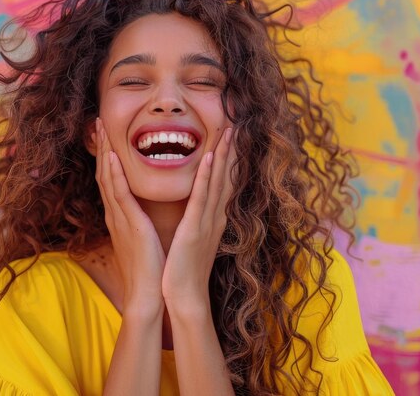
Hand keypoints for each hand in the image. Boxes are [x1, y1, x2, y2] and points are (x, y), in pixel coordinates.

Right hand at [94, 118, 165, 315]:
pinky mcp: (129, 225)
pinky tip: (113, 158)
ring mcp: (119, 218)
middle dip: (101, 147)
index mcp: (120, 215)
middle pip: (104, 172)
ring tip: (101, 130)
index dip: (106, 154)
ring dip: (105, 153)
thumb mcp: (141, 235)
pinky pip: (120, 196)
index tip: (105, 133)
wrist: (149, 292)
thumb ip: (137, 218)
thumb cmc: (149, 266)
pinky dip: (115, 176)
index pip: (110, 178)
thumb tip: (141, 205)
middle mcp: (115, 213)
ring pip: (108, 178)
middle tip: (98, 122)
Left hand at [162, 127, 235, 310]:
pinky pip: (201, 197)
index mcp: (213, 218)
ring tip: (228, 131)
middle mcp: (215, 216)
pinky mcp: (195, 228)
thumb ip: (198, 221)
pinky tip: (209, 157)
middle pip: (225, 177)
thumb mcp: (195, 239)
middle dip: (230, 150)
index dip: (228, 159)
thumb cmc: (185, 269)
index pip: (223, 183)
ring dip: (223, 155)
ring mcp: (207, 221)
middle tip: (235, 124)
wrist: (185, 296)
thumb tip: (198, 208)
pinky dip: (207, 176)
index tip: (231, 137)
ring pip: (217, 181)